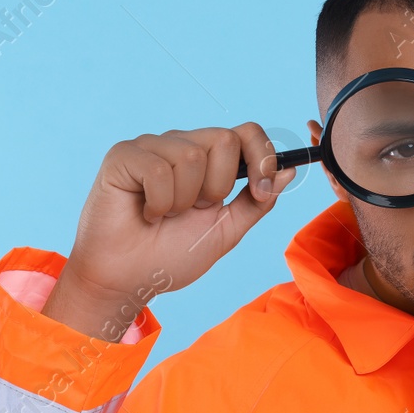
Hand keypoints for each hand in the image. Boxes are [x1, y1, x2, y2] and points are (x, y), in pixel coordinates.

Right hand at [43, 124, 296, 338]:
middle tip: (192, 211)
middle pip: (224, 140)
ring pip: (192, 156)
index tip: (260, 191)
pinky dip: (158, 203)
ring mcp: (152, 147)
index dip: (262, 156)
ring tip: (164, 214)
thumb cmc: (171, 256)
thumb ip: (258, 201)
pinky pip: (158, 169)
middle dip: (217, 187)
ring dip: (183, 200)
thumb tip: (289, 171)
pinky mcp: (124, 155)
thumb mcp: (227, 230)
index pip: (246, 132)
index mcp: (209, 161)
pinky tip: (145, 213)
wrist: (129, 280)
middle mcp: (181, 145)